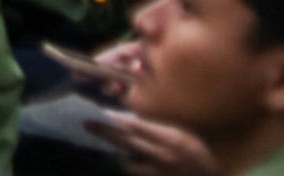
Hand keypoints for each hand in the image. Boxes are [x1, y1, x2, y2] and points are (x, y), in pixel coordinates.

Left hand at [84, 113, 220, 175]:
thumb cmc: (196, 151)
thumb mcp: (180, 134)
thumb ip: (157, 129)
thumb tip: (130, 122)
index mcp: (172, 140)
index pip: (139, 128)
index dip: (119, 121)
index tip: (102, 114)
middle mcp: (163, 156)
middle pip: (127, 143)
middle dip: (105, 133)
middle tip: (87, 124)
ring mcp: (159, 172)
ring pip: (128, 162)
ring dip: (118, 152)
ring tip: (108, 142)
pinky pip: (135, 172)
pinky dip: (128, 164)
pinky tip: (123, 157)